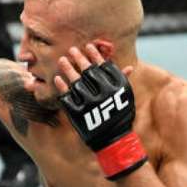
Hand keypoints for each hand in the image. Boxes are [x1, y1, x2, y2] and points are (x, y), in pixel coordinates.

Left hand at [55, 44, 145, 179]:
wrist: (113, 141)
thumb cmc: (120, 117)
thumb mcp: (125, 99)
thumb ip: (123, 82)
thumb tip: (129, 67)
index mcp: (115, 89)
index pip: (104, 66)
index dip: (95, 55)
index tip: (89, 46)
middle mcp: (102, 94)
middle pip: (87, 72)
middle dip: (79, 59)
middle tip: (71, 50)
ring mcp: (89, 104)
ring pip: (76, 82)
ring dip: (68, 70)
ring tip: (62, 60)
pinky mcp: (78, 114)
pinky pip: (67, 97)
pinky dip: (62, 88)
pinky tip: (57, 79)